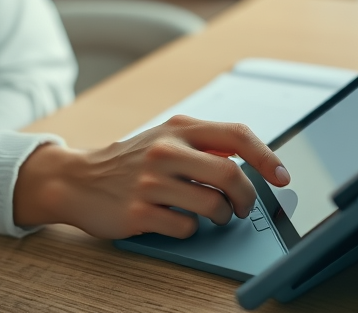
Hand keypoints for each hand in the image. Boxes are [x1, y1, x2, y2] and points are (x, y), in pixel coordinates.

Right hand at [13, 115, 289, 239]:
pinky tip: (176, 220)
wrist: (76, 180)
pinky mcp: (138, 212)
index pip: (236, 135)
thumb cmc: (126, 163)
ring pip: (213, 205)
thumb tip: (249, 157)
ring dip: (221, 217)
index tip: (281, 176)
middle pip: (231, 174)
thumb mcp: (162, 138)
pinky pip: (186, 227)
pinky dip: (190, 229)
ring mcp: (150, 182)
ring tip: (212, 216)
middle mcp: (164, 151)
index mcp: (176, 129)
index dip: (267, 157)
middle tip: (243, 207)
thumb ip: (201, 142)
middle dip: (247, 197)